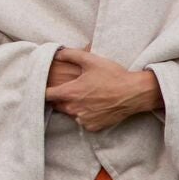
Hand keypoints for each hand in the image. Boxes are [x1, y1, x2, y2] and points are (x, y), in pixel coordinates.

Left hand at [43, 48, 160, 132]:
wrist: (134, 93)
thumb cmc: (112, 75)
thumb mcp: (91, 60)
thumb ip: (70, 54)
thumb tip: (57, 52)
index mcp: (70, 93)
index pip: (45, 95)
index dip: (44, 90)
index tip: (47, 87)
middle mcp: (73, 109)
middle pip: (57, 105)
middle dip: (60, 98)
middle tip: (71, 89)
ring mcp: (83, 120)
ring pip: (70, 113)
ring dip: (73, 106)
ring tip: (87, 96)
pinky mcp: (92, 127)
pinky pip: (82, 121)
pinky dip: (85, 115)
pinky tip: (95, 105)